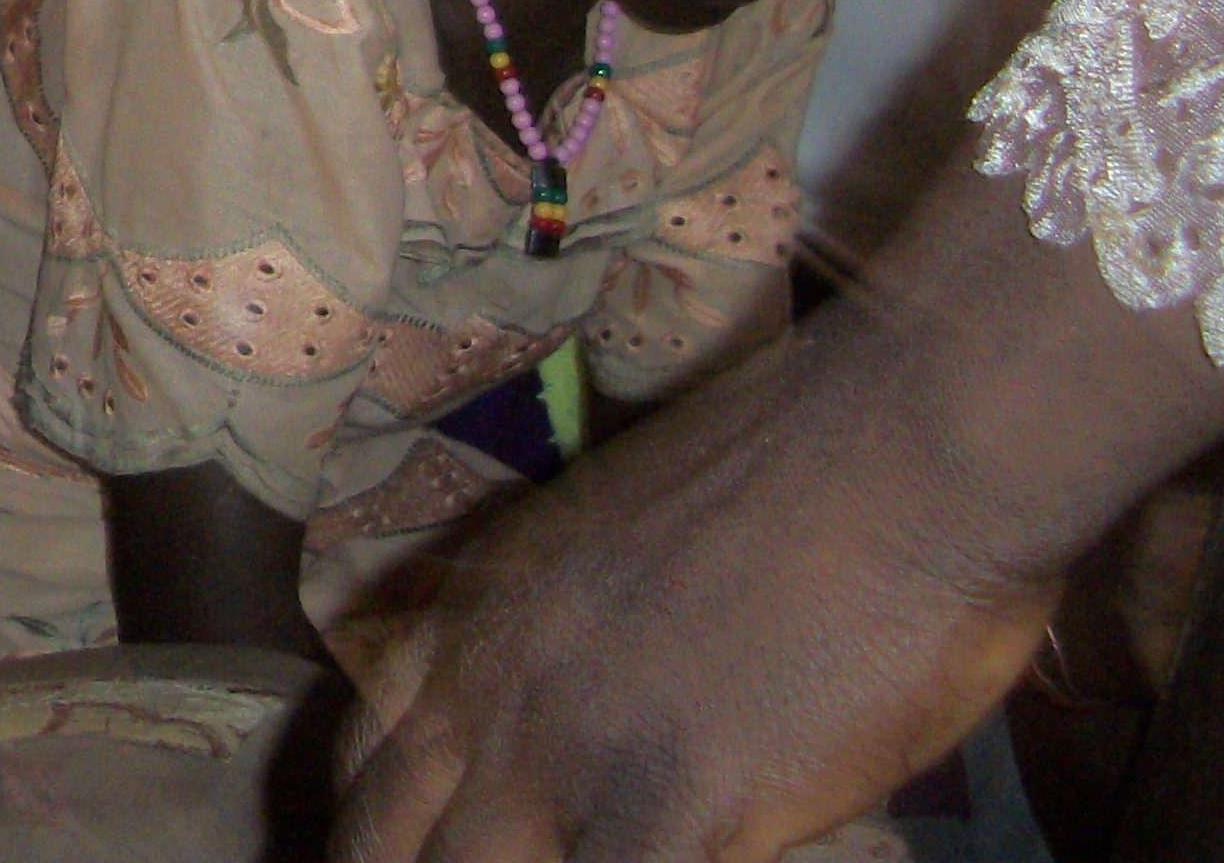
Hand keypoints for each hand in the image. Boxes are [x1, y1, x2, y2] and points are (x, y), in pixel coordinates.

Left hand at [337, 365, 1047, 862]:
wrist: (901, 444)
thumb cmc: (802, 471)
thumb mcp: (618, 535)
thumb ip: (577, 632)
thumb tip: (596, 704)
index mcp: (480, 613)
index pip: (364, 756)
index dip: (384, 830)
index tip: (418, 849)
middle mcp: (494, 687)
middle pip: (384, 840)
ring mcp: (571, 754)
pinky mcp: (674, 808)